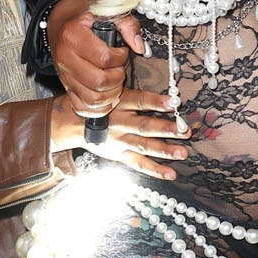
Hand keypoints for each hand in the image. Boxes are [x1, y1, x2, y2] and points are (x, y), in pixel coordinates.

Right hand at [47, 0, 145, 115]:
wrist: (58, 21)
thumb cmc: (82, 16)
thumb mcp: (106, 10)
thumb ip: (127, 25)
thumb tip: (139, 47)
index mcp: (73, 35)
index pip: (104, 58)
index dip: (120, 58)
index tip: (123, 51)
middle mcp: (65, 57)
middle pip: (98, 82)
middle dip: (118, 78)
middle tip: (120, 68)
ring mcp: (64, 74)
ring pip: (92, 98)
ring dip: (111, 94)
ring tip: (116, 80)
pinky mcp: (66, 86)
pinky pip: (82, 107)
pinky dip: (99, 107)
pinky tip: (108, 96)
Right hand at [50, 90, 189, 179]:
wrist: (72, 124)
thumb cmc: (99, 104)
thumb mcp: (109, 90)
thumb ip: (131, 90)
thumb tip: (154, 83)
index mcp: (120, 103)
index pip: (140, 101)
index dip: (156, 101)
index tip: (174, 102)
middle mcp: (121, 122)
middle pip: (145, 126)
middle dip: (166, 129)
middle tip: (185, 130)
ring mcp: (121, 141)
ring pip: (144, 146)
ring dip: (165, 150)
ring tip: (183, 153)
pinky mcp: (120, 155)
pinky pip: (139, 164)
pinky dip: (155, 170)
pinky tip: (171, 174)